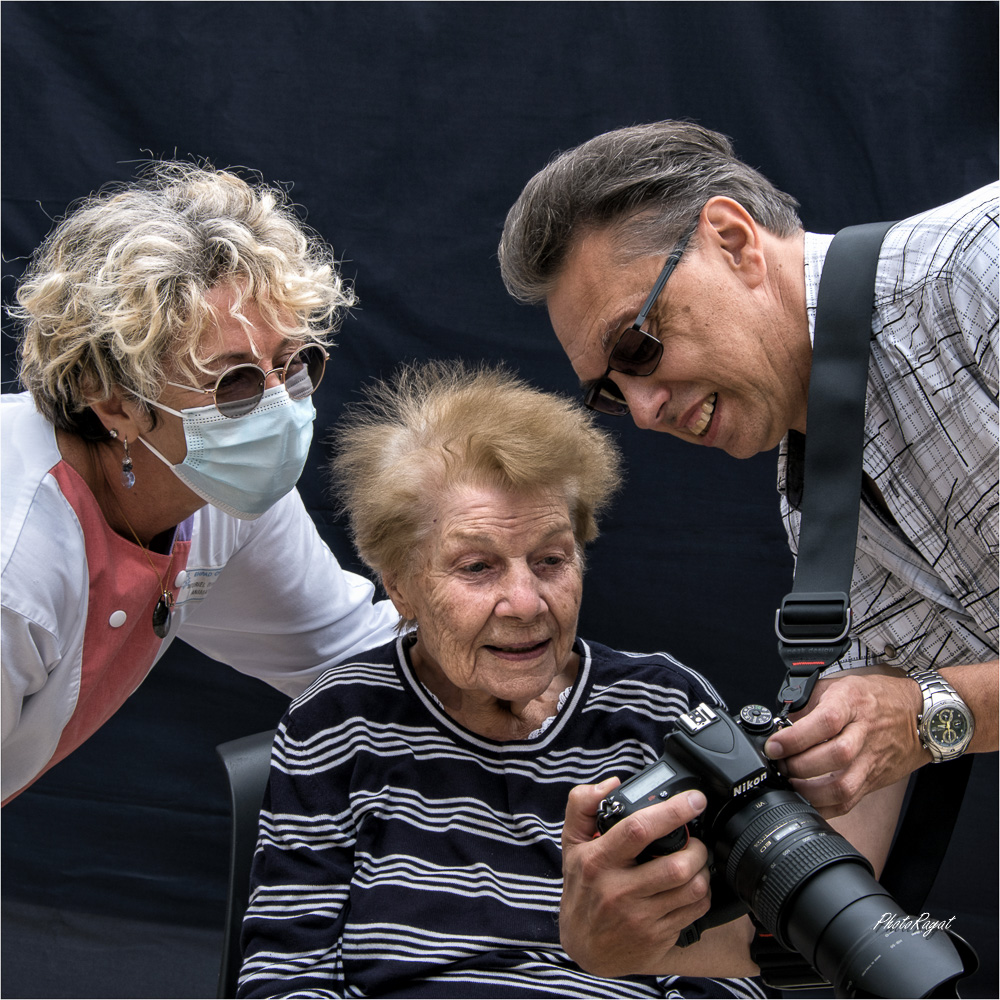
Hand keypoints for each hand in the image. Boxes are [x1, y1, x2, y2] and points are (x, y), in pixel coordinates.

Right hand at [559, 778, 710, 976]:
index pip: (638, 829)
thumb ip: (582, 805)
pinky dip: (703, 894)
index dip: (672, 811)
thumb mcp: (572, 843)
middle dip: (697, 847)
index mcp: (598, 860)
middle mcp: (618, 890)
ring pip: (692, 889)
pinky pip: (695, 911)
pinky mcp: (657, 936)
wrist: (584, 946)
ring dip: (703, 870)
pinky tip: (693, 886)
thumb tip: (610, 783)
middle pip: (675, 865)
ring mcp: (640, 917)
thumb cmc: (582, 888)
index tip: (693, 799)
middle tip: (696, 840)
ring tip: (696, 861)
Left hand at [764, 669, 925, 817]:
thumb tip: (782, 725)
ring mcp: (871, 760)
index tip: (774, 746)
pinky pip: (849, 802)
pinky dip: (824, 807)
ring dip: (810, 791)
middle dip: (799, 766)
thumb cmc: (875, 698)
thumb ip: (809, 703)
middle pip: (834, 757)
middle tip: (780, 764)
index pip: (825, 722)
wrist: (919, 714)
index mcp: (852, 703)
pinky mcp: (874, 780)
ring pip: (843, 787)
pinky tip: (806, 800)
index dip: (796, 737)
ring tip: (791, 783)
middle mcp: (864, 733)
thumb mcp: (839, 686)